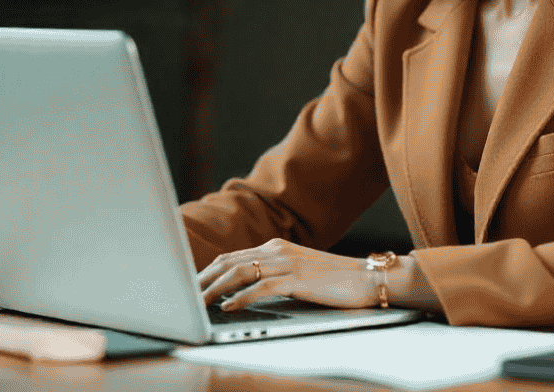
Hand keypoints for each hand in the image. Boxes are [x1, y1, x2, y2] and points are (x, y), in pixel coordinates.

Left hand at [198, 238, 377, 310]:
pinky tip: (228, 307)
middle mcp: (278, 250)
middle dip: (204, 278)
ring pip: (240, 272)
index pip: (233, 256)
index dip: (209, 270)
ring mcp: (287, 262)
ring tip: (198, 302)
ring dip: (215, 288)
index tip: (192, 285)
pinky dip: (240, 297)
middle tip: (186, 295)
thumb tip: (245, 290)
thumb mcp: (299, 271)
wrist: (367, 277)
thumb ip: (274, 274)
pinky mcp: (297, 278)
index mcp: (276, 247)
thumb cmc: (334, 279)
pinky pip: (261, 287)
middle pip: (230, 261)